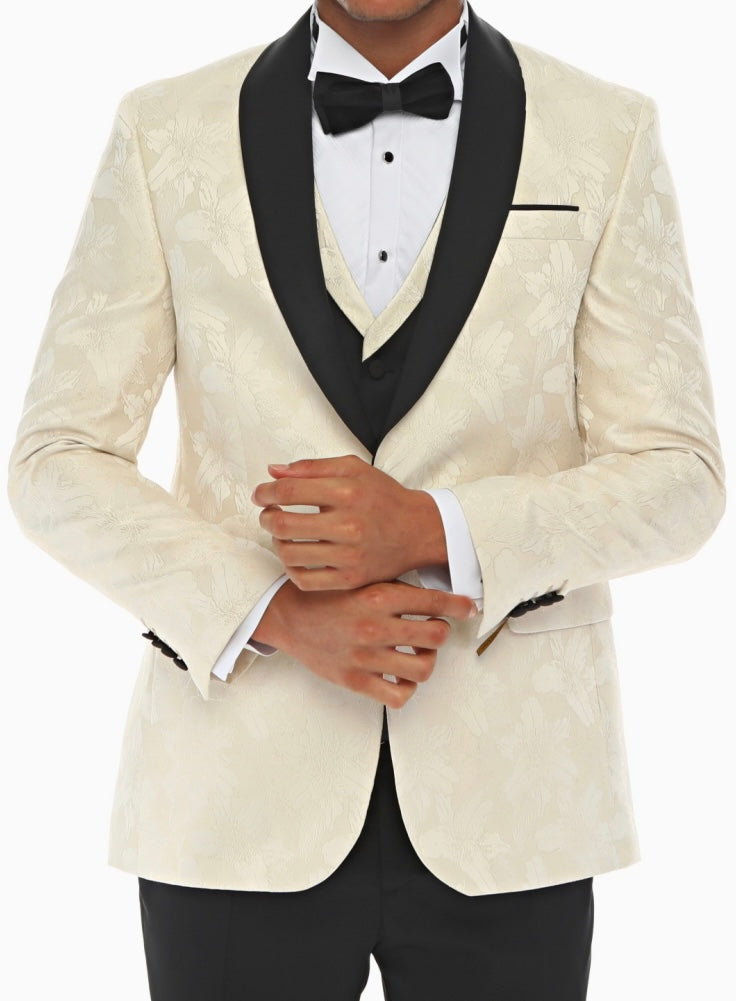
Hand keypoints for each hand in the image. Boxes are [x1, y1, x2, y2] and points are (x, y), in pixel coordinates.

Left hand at [251, 453, 446, 589]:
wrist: (417, 531)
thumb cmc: (382, 497)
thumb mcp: (353, 469)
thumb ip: (312, 467)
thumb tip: (273, 471)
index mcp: (348, 492)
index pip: (289, 491)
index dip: (265, 493)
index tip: (260, 495)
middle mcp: (349, 525)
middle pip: (284, 525)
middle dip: (266, 518)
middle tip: (268, 515)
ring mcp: (350, 556)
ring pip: (289, 554)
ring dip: (275, 543)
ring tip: (282, 535)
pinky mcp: (350, 579)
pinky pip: (304, 580)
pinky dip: (290, 568)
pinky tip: (295, 556)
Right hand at [252, 578, 477, 706]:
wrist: (288, 616)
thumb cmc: (328, 596)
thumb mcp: (361, 578)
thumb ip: (396, 586)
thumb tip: (437, 594)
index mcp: (378, 595)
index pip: (435, 602)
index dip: (460, 605)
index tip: (468, 607)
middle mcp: (374, 626)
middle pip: (436, 636)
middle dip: (440, 632)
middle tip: (432, 630)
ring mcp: (365, 656)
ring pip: (423, 668)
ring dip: (427, 660)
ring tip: (418, 653)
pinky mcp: (355, 680)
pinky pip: (399, 695)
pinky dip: (407, 687)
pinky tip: (400, 674)